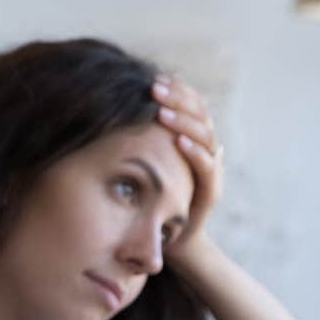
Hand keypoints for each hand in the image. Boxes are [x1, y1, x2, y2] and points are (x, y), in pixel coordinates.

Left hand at [151, 74, 225, 274]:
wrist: (168, 241)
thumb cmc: (148, 199)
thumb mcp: (139, 164)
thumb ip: (135, 140)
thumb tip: (110, 111)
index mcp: (190, 139)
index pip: (191, 104)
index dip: (177, 90)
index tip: (154, 78)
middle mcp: (204, 150)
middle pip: (200, 113)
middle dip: (178, 98)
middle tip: (154, 87)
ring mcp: (210, 170)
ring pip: (205, 135)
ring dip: (184, 121)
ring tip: (162, 112)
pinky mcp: (210, 193)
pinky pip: (208, 168)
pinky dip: (195, 153)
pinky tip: (178, 142)